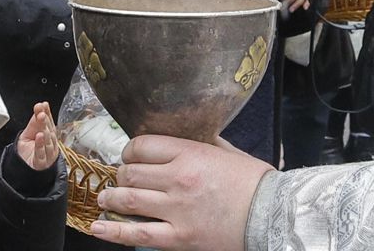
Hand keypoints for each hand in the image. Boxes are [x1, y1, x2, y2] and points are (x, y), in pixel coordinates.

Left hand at [15, 102, 59, 170]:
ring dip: (45, 130)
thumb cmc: (29, 153)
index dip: (47, 113)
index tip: (43, 105)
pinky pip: (41, 153)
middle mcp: (50, 144)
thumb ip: (34, 123)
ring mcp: (48, 154)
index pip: (49, 122)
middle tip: (41, 112)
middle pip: (49, 130)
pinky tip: (39, 136)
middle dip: (45, 120)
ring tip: (41, 120)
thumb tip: (39, 108)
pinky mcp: (42, 162)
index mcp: (49, 136)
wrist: (24, 171)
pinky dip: (40, 144)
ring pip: (47, 141)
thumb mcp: (29, 134)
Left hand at [91, 135, 272, 250]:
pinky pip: (137, 233)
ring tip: (106, 199)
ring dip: (111, 198)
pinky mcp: (180, 237)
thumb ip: (201, 143)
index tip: (130, 157)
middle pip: (130, 172)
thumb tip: (183, 136)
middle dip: (121, 175)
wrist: (275, 215)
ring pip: (128, 199)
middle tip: (122, 179)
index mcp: (189, 153)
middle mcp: (178, 179)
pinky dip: (113, 231)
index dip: (130, 151)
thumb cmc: (255, 183)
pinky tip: (98, 227)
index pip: (141, 146)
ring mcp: (176, 210)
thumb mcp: (227, 152)